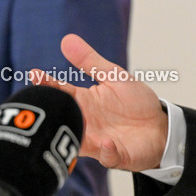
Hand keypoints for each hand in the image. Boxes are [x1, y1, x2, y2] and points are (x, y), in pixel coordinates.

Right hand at [32, 34, 168, 172]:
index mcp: (84, 102)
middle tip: (42, 105)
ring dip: (73, 135)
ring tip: (68, 125)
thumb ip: (90, 62)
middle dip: (51, 114)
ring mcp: (99, 141)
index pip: (61, 92)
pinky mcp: (117, 155)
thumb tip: (67, 39)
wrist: (161, 126)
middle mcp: (87, 123)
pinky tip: (107, 143)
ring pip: (78, 142)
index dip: (47, 84)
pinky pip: (108, 156)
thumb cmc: (135, 102)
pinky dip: (107, 151)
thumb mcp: (114, 77)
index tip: (34, 74)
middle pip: (63, 119)